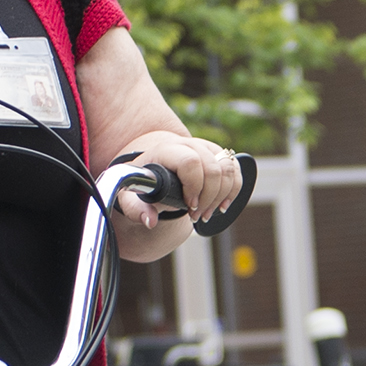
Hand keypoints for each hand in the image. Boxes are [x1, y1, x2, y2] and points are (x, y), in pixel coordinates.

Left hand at [112, 132, 245, 231]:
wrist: (153, 166)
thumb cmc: (141, 183)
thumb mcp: (130, 196)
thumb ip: (135, 209)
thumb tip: (151, 221)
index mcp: (166, 150)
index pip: (190, 161)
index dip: (194, 186)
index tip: (189, 205)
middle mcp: (188, 144)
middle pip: (213, 167)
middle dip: (209, 197)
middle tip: (198, 215)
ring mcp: (205, 147)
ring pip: (228, 168)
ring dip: (222, 196)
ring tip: (207, 213)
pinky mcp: (217, 154)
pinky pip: (235, 170)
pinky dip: (234, 190)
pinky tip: (222, 205)